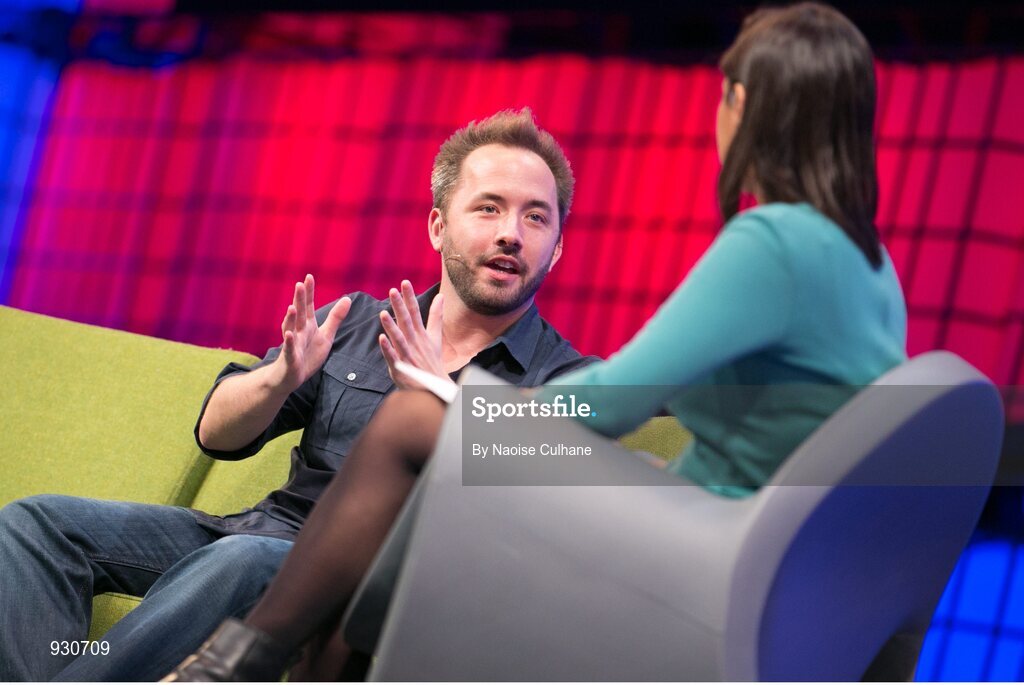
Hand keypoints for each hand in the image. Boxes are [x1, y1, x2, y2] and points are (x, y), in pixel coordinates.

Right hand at [277, 274, 350, 392]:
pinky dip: (289, 342)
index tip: (309, 277)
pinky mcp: (290, 358)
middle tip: (300, 284)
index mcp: (307, 325)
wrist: (291, 377)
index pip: (308, 306)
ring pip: (291, 329)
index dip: (309, 293)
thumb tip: (348, 298)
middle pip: (299, 314)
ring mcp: (293, 344)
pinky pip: (289, 350)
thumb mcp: (326, 335)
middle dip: (299, 300)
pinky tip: (290, 335)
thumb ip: (335, 317)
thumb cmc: (307, 354)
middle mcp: (298, 331)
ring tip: (292, 307)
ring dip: (291, 319)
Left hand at [378, 280, 444, 388]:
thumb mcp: (435, 337)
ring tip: (383, 314)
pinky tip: (381, 339)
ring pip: (399, 339)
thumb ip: (436, 316)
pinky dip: (388, 349)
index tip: (404, 282)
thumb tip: (440, 296)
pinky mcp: (401, 368)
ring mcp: (408, 355)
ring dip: (391, 326)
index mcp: (421, 334)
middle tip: (392, 291)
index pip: (415, 312)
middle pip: (407, 322)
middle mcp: (415, 343)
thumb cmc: (432, 361)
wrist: (434, 387)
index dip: (409, 297)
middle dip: (400, 306)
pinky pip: (394, 358)